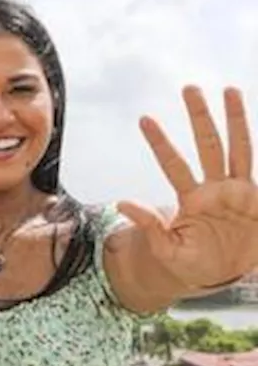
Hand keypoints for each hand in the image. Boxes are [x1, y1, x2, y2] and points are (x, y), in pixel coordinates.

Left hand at [118, 87, 257, 290]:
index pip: (173, 164)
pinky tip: (257, 125)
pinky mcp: (257, 200)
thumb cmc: (194, 264)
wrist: (227, 278)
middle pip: (207, 145)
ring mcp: (239, 191)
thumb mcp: (169, 251)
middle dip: (199, 117)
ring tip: (230, 90)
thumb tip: (121, 202)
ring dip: (235, 120)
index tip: (144, 119)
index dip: (160, 143)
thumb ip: (150, 227)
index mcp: (191, 199)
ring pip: (238, 148)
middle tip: (189, 88)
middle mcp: (215, 188)